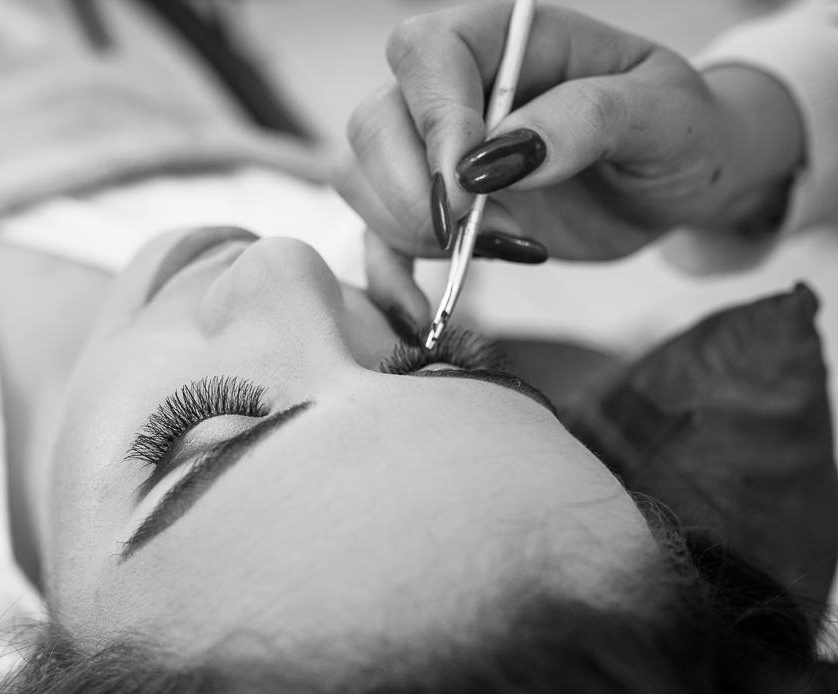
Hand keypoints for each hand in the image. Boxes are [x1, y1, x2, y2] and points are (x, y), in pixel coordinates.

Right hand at [335, 4, 803, 321]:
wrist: (676, 185)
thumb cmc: (679, 131)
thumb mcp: (661, 113)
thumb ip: (587, 119)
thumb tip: (503, 155)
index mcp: (507, 38)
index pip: (427, 52)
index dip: (434, 117)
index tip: (468, 186)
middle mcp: (456, 87)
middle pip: (376, 122)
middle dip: (412, 190)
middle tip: (477, 231)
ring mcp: (436, 151)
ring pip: (363, 179)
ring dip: (413, 230)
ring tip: (503, 247)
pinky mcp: (436, 210)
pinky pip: (378, 238)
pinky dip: (389, 276)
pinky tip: (421, 307)